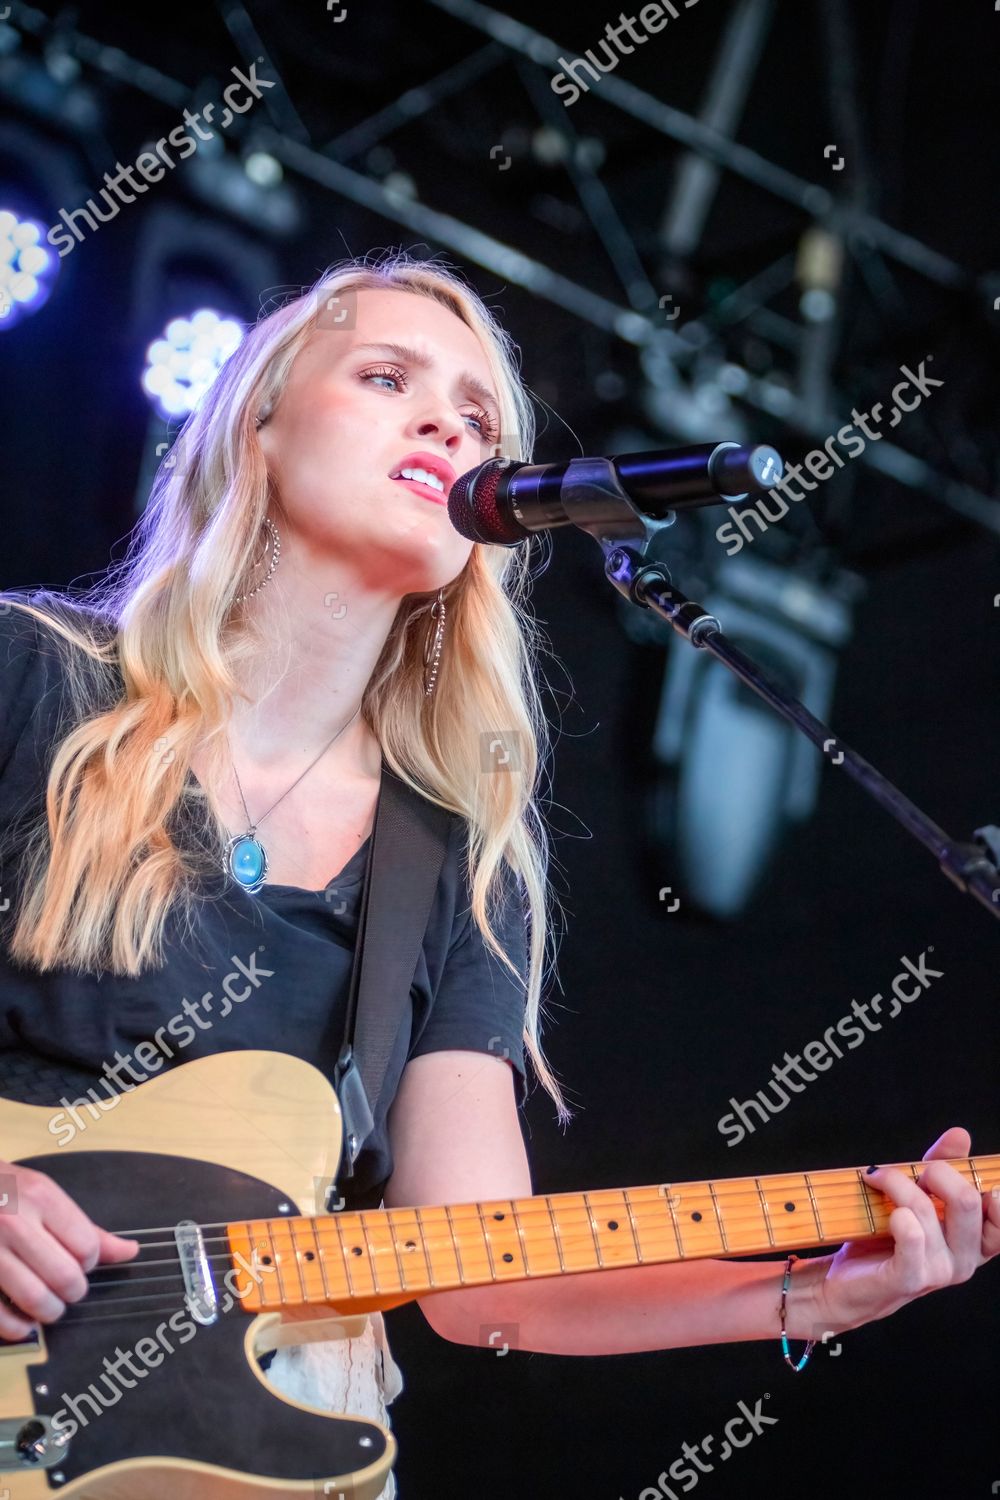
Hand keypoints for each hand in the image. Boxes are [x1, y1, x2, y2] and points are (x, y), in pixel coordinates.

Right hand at [0, 1160, 139, 1341]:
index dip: (90, 1262)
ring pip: (35, 1298)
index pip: (86, 1246)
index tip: (82, 1263)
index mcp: (41, 1198)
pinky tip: (24, 1324)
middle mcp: (15, 1222)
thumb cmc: (5, 1192)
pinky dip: (17, 1328)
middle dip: (74, 1291)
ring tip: (49, 1306)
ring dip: (50, 1311)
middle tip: (69, 1289)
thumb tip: (129, 1251)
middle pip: (64, 1276)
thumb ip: (85, 1226)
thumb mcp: (44, 1195)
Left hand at [812, 1126, 999, 1336]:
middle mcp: (965, 1260)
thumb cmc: (887, 1236)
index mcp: (975, 1242)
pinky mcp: (909, 1278)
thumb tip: (960, 1134)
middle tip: (910, 1172)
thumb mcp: (920, 1196)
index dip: (995, 1191)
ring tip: (877, 1179)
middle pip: (968, 1200)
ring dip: (896, 1182)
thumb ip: (943, 1166)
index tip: (970, 1172)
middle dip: (935, 1172)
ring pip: (926, 1209)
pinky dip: (896, 1212)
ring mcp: (939, 1272)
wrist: (849, 1280)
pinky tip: (886, 1210)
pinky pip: (910, 1235)